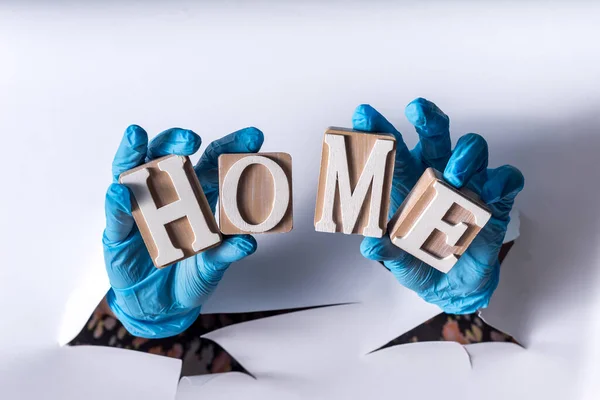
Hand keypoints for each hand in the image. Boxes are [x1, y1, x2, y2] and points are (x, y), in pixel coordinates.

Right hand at [103, 125, 263, 337]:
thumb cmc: (188, 278)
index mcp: (197, 197)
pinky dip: (117, 202)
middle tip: (190, 138)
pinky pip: (116, 214)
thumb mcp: (212, 268)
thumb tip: (247, 242)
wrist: (161, 308)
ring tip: (136, 137)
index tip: (253, 136)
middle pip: (169, 158)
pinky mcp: (118, 232)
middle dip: (177, 142)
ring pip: (134, 173)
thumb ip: (226, 254)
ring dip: (134, 153)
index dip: (231, 147)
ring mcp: (139, 210)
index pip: (213, 164)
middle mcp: (166, 196)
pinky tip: (120, 192)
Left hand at [356, 98, 523, 313]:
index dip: (380, 130)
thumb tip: (369, 244)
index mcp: (409, 183)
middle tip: (417, 111)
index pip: (394, 151)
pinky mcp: (495, 201)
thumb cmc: (422, 264)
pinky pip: (505, 179)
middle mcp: (438, 176)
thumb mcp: (399, 261)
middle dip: (427, 119)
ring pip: (471, 150)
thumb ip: (386, 252)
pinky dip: (501, 180)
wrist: (454, 288)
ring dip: (464, 155)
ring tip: (454, 175)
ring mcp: (468, 185)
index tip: (364, 115)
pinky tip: (489, 191)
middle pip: (435, 136)